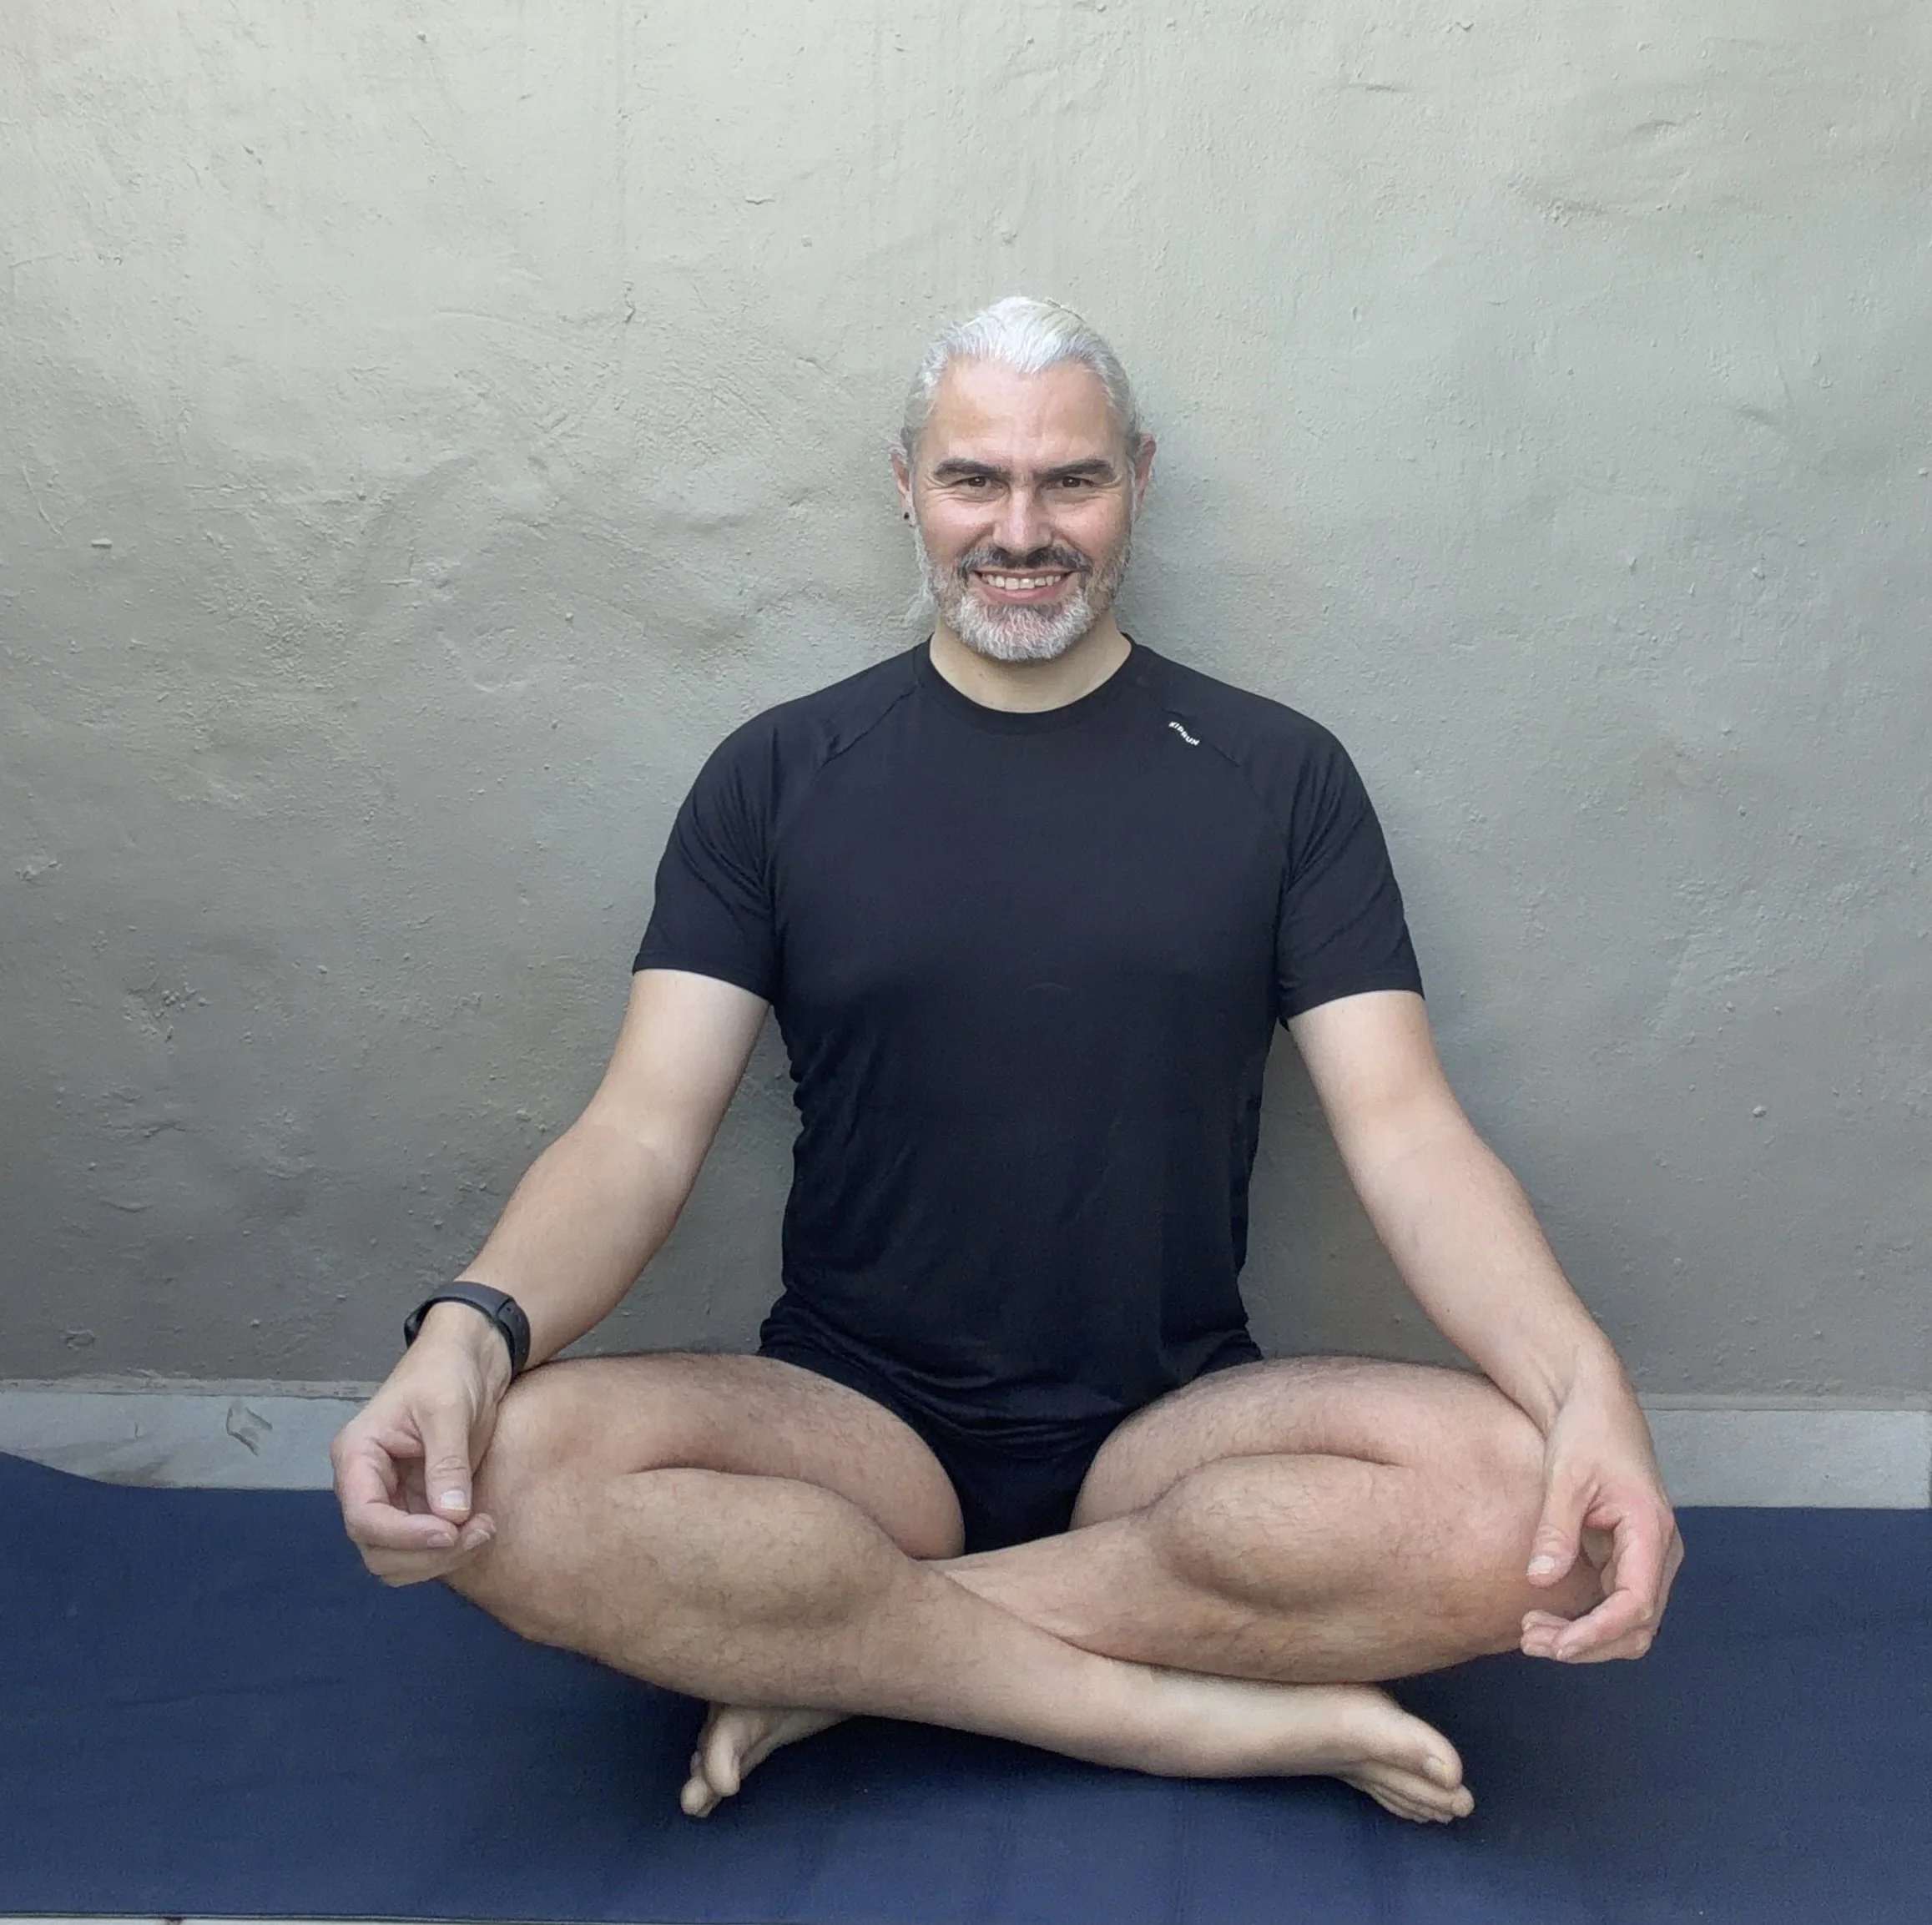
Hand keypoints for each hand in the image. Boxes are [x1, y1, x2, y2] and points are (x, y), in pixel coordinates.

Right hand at [331, 1305, 512, 1586]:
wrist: (470, 1359)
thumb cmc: (448, 1371)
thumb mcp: (448, 1410)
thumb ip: (447, 1463)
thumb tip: (451, 1517)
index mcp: (357, 1457)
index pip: (364, 1517)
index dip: (404, 1535)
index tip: (450, 1532)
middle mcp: (366, 1486)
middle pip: (378, 1549)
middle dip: (426, 1553)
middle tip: (479, 1531)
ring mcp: (391, 1500)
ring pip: (399, 1559)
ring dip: (440, 1559)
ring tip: (485, 1529)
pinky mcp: (418, 1507)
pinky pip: (423, 1549)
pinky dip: (450, 1551)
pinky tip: (481, 1528)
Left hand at [1518, 1372, 1682, 1662]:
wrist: (1594, 1403)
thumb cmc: (1586, 1431)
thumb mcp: (1565, 1477)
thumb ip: (1556, 1530)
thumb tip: (1540, 1580)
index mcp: (1651, 1530)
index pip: (1635, 1605)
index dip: (1597, 1632)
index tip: (1556, 1645)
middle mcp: (1659, 1551)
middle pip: (1636, 1625)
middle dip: (1587, 1642)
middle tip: (1530, 1640)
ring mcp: (1647, 1556)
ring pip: (1628, 1621)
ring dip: (1586, 1637)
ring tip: (1531, 1633)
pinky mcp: (1630, 1556)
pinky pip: (1617, 1604)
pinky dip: (1587, 1620)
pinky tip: (1548, 1618)